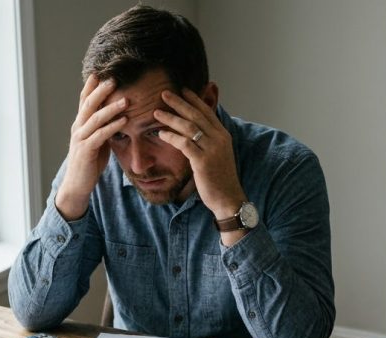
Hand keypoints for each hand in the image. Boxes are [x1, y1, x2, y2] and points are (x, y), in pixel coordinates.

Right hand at [57, 75, 128, 219]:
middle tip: (114, 78)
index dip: (92, 86)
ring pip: (95, 118)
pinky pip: (101, 135)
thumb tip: (117, 116)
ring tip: (125, 100)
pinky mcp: (86, 150)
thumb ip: (103, 128)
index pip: (85, 100)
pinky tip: (124, 121)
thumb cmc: (90, 162)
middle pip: (89, 104)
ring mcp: (81, 138)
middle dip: (101, 90)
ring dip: (111, 108)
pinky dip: (113, 127)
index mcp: (80, 123)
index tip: (101, 72)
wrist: (77, 184)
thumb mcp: (98, 141)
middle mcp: (78, 127)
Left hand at [153, 88, 247, 239]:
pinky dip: (171, 137)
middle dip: (179, 103)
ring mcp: (212, 150)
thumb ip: (208, 140)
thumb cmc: (220, 178)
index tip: (182, 90)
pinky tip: (161, 134)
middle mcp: (219, 139)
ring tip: (156, 113)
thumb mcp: (219, 154)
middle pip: (196, 115)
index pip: (207, 111)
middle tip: (164, 93)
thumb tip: (194, 131)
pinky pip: (184, 144)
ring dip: (170, 118)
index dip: (194, 99)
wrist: (228, 198)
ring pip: (188, 127)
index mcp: (223, 135)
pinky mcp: (202, 161)